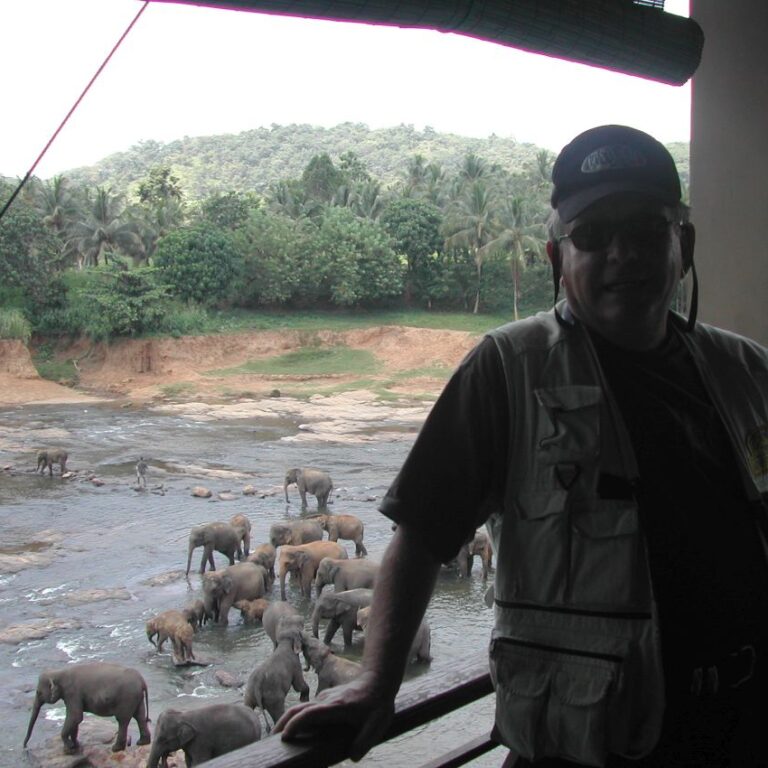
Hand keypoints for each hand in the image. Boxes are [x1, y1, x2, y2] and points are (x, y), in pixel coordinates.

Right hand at [274, 673, 394, 761]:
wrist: (379, 679)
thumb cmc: (378, 704)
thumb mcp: (376, 726)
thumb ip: (364, 742)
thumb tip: (352, 757)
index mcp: (336, 707)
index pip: (309, 714)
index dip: (295, 725)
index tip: (284, 737)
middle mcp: (327, 700)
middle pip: (298, 709)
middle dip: (283, 723)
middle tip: (272, 739)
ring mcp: (326, 697)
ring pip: (302, 707)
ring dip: (290, 720)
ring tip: (282, 738)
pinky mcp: (328, 698)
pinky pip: (310, 708)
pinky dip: (300, 718)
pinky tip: (301, 730)